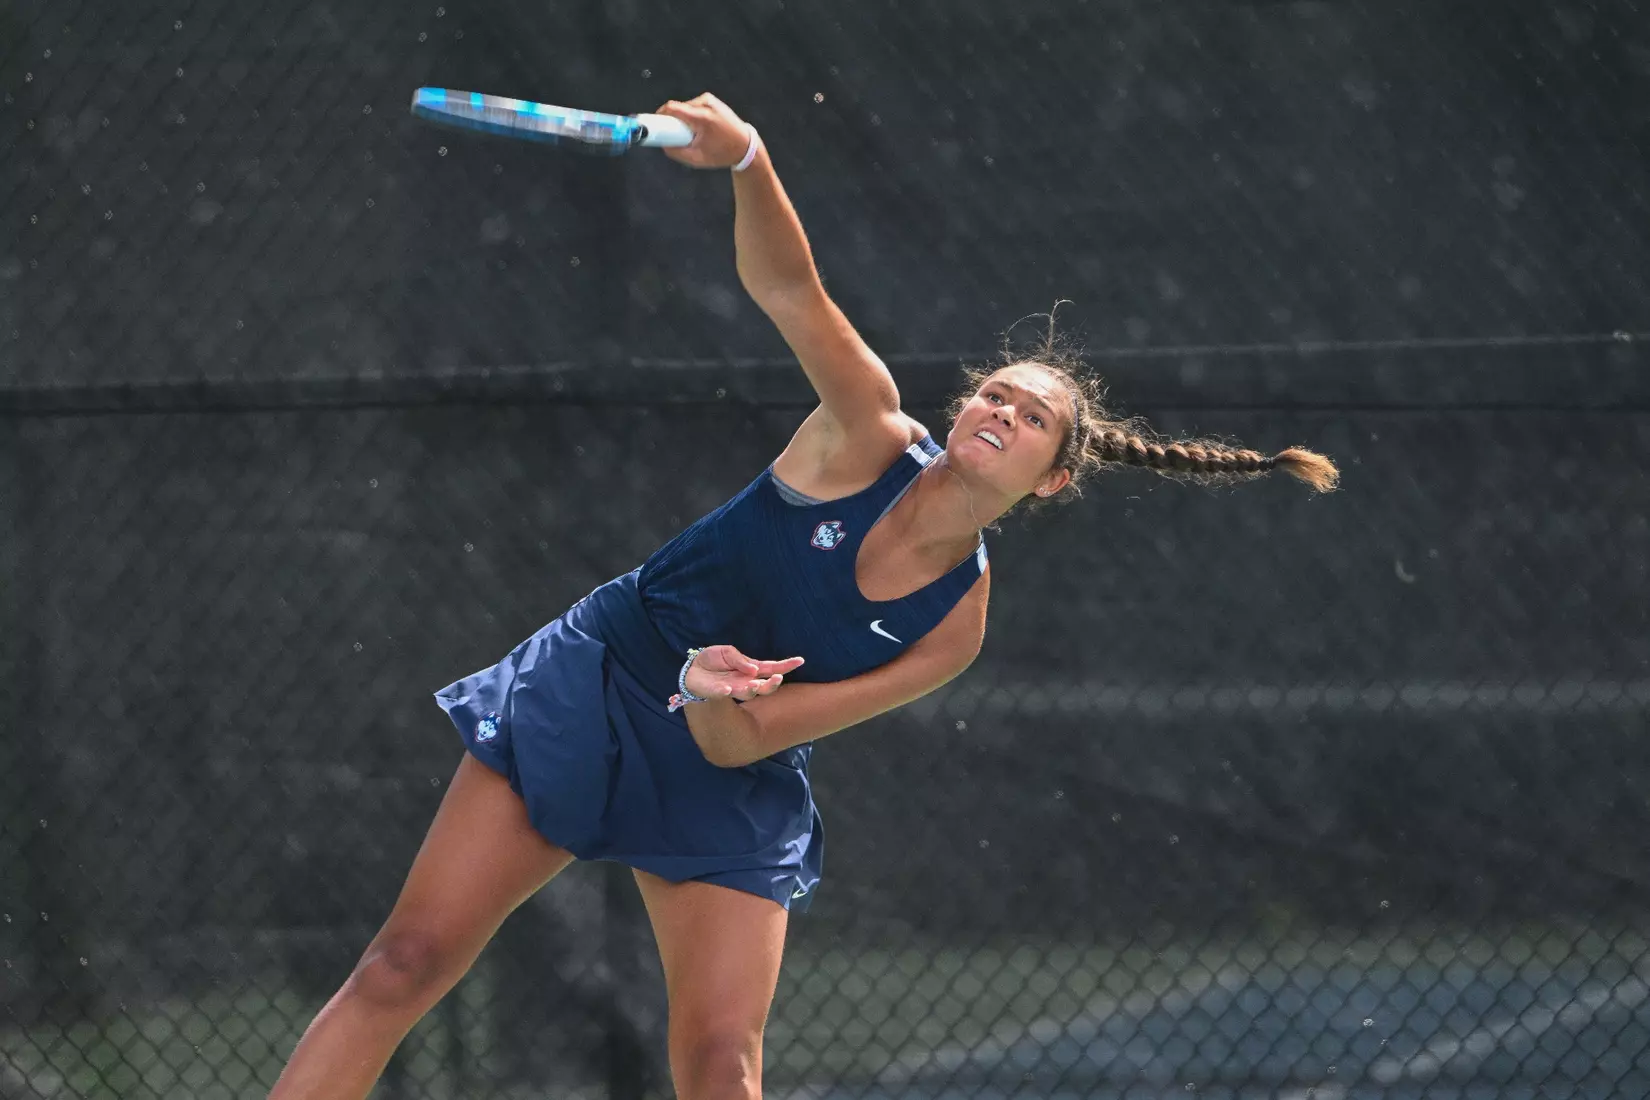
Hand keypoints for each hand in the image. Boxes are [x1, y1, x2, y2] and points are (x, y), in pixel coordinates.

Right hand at [653, 93, 757, 169]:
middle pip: (677, 108)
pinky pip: (692, 106)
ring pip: (684, 107)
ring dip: (682, 119)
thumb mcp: (697, 159)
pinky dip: (691, 116)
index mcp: (702, 118)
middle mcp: (706, 104)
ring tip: (692, 134)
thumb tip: (661, 144)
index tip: (652, 124)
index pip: (672, 108)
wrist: (745, 145)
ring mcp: (709, 100)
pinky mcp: (711, 99)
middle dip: (672, 121)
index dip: (659, 115)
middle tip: (674, 135)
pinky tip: (698, 127)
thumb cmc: (722, 154)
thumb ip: (676, 152)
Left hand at [685, 644, 802, 701]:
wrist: (693, 668)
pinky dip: (724, 692)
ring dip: (752, 689)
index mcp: (751, 670)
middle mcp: (745, 682)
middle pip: (764, 687)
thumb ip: (741, 660)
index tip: (800, 661)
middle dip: (771, 684)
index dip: (786, 666)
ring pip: (747, 693)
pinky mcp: (716, 692)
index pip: (771, 668)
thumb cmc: (714, 660)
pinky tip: (727, 689)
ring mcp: (731, 688)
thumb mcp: (728, 652)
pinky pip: (721, 694)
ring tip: (754, 684)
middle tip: (777, 679)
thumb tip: (755, 669)